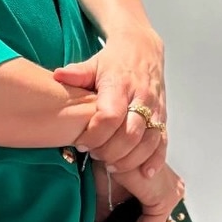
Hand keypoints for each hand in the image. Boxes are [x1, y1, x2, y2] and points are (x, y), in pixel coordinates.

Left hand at [56, 24, 167, 176]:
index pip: (110, 116)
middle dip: (111, 151)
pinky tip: (144, 173)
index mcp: (121, 85)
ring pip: (148, 142)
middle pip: (130, 134)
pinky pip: (163, 142)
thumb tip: (58, 75)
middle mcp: (141, 98)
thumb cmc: (113, 60)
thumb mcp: (93, 63)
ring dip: (130, 160)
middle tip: (95, 156)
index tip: (81, 144)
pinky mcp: (163, 117)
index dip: (95, 135)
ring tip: (111, 166)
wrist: (143, 48)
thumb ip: (77, 73)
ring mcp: (155, 109)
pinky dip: (155, 160)